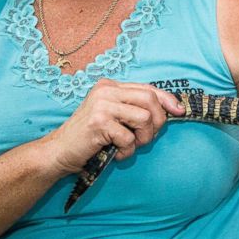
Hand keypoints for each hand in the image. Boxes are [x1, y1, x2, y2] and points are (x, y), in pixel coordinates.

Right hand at [44, 79, 183, 175]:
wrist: (59, 152)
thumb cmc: (90, 138)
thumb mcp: (114, 117)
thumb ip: (135, 109)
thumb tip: (172, 109)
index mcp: (110, 86)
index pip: (148, 88)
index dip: (167, 99)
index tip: (180, 111)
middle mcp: (106, 90)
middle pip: (150, 100)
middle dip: (157, 123)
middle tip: (145, 138)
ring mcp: (101, 104)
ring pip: (144, 118)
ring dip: (142, 139)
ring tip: (128, 146)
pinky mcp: (98, 122)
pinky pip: (129, 137)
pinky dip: (127, 150)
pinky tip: (115, 152)